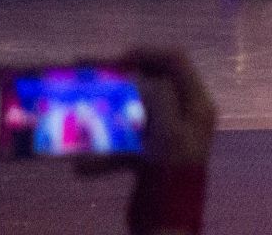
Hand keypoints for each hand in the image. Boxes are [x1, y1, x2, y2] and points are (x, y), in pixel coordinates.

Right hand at [79, 48, 216, 233]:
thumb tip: (143, 77)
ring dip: (105, 118)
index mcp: (196, 105)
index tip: (113, 60)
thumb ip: (159, 100)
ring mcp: (165, 135)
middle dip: (118, 81)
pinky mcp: (148, 156)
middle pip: (150, 83)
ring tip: (75, 116)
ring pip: (131, 114)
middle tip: (85, 75)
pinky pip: (122, 144)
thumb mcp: (167, 136)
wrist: (166, 228)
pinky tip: (82, 168)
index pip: (176, 62)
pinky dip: (102, 154)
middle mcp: (184, 115)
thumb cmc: (171, 180)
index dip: (147, 54)